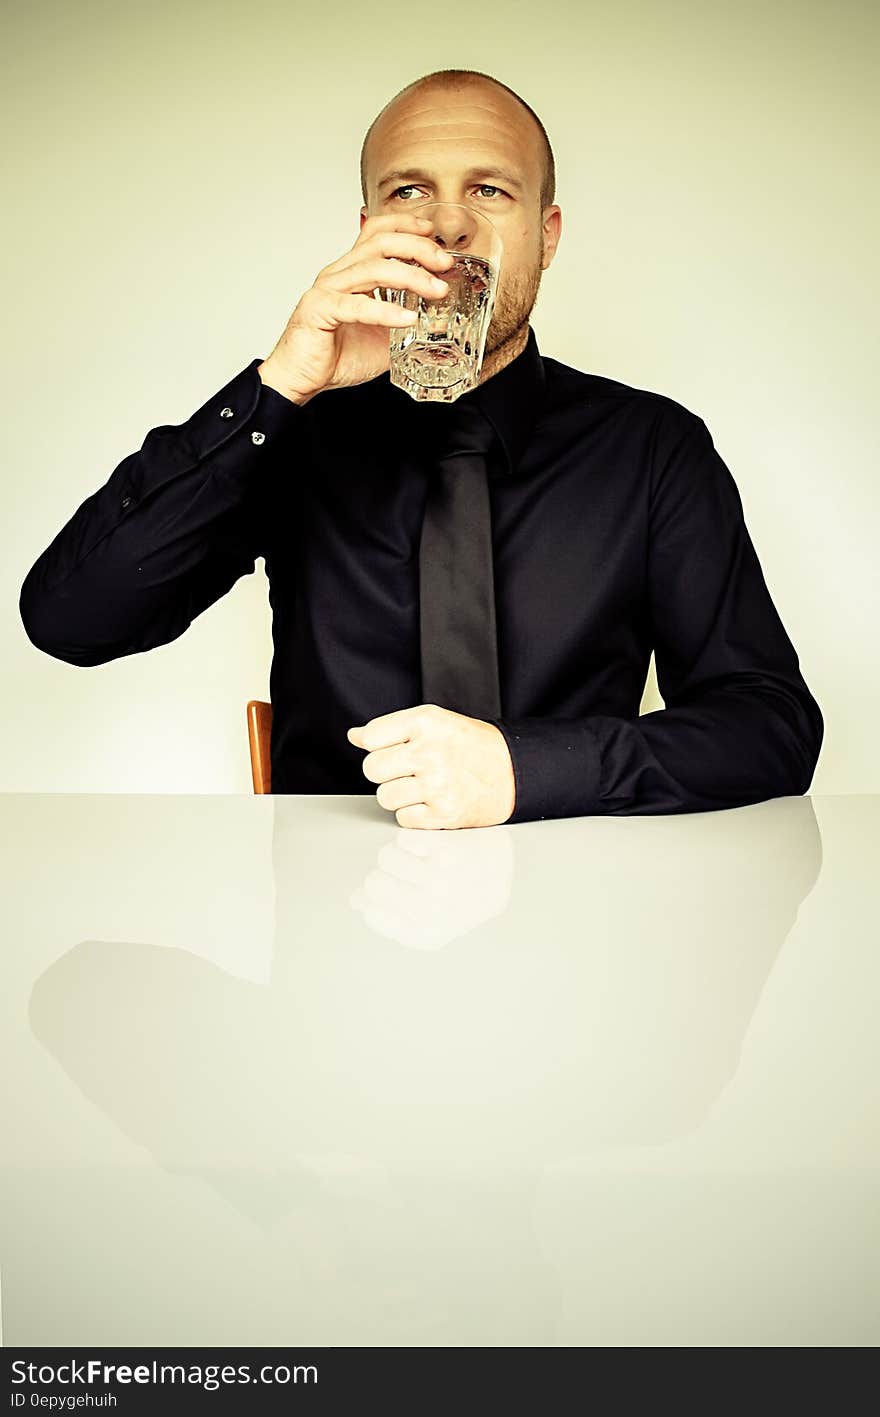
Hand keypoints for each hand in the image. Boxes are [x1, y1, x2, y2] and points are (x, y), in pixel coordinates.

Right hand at [257, 213, 455, 403]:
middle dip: (418, 247)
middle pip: (380, 242)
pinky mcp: (319, 311)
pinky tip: (406, 318)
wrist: (301, 379)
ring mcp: (328, 290)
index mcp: (352, 272)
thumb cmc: (335, 356)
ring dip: (411, 276)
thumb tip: (441, 324)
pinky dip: (385, 311)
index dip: (405, 225)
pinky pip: (356, 306)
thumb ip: (407, 325)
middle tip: (444, 263)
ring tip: (436, 290)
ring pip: (372, 268)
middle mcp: (339, 274)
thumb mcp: (384, 339)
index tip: (431, 232)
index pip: (377, 232)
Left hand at [346, 704, 515, 829]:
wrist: (513, 771)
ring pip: (385, 796)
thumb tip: (355, 736)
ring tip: (422, 786)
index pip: (371, 736)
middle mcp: (430, 751)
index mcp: (426, 721)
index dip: (377, 745)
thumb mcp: (434, 722)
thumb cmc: (471, 746)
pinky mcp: (443, 813)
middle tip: (408, 769)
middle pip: (372, 768)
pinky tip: (431, 801)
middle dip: (386, 772)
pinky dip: (414, 814)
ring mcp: (437, 784)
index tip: (392, 747)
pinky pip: (403, 818)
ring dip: (399, 795)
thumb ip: (392, 728)